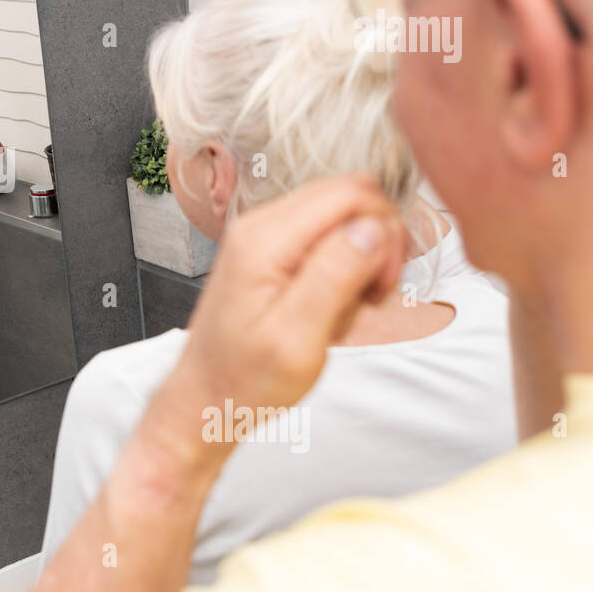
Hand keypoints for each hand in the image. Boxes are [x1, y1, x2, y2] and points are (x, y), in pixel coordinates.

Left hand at [178, 174, 405, 414]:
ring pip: (342, 218)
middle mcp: (260, 225)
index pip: (350, 194)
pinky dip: (342, 272)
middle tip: (371, 298)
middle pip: (350, 197)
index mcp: (264, 240)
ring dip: (361, 262)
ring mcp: (264, 235)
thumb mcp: (297, 339)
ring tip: (341, 312)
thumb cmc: (245, 379)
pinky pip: (326, 240)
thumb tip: (372, 228)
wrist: (207, 397)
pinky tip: (328, 309)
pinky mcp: (271, 250)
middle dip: (378, 244)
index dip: (385, 232)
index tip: (382, 286)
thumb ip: (334, 277)